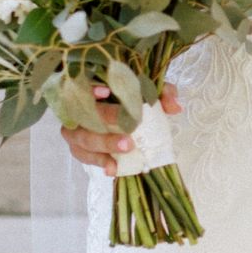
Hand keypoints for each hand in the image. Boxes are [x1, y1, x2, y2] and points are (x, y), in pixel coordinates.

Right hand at [61, 80, 180, 175]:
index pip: (85, 83)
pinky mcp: (78, 146)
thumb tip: (175, 107)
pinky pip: (84, 155)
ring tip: (127, 148)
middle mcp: (80, 106)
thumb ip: (162, 94)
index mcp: (95, 86)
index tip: (106, 91)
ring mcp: (76, 127)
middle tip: (126, 127)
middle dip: (105, 119)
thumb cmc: (133, 100)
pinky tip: (112, 169)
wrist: (123, 118)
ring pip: (83, 137)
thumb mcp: (149, 93)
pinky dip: (99, 161)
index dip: (92, 87)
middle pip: (85, 112)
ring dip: (104, 144)